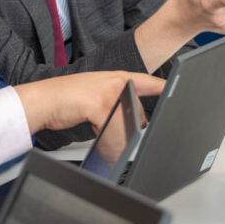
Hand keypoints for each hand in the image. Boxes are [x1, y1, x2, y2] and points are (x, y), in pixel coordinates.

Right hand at [14, 71, 164, 134]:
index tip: (180, 91)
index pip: (149, 82)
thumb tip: (135, 125)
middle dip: (131, 134)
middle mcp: (117, 82)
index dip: (166, 89)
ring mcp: (110, 92)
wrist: (44, 99)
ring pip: (129, 128)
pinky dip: (109, 145)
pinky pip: (115, 134)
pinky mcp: (101, 105)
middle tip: (115, 139)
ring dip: (118, 143)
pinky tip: (100, 144)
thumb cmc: (67, 99)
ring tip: (105, 143)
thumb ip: (117, 101)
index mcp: (117, 78)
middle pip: (140, 117)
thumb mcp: (96, 94)